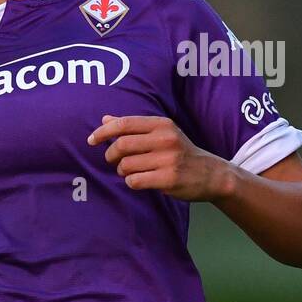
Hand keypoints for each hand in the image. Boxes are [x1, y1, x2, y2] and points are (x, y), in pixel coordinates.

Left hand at [88, 114, 232, 201]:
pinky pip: (135, 181)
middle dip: (110, 155)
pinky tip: (140, 180)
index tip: (91, 140)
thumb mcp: (162, 133)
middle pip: (121, 145)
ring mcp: (168, 159)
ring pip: (126, 165)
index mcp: (162, 124)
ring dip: (122, 171)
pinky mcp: (168, 179)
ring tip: (130, 171)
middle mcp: (165, 139)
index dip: (103, 132)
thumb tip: (105, 119)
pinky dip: (131, 182)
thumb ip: (134, 127)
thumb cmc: (180, 152)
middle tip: (112, 160)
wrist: (210, 174)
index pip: (124, 124)